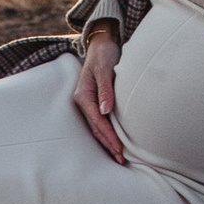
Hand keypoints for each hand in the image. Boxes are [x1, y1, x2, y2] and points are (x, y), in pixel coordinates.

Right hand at [71, 28, 126, 162]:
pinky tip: (114, 141)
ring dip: (107, 142)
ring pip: (97, 128)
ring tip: (119, 156)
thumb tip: (105, 110)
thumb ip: (105, 89)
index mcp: (83, 95)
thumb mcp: (104, 69)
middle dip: (108, 144)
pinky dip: (107, 133)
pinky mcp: (94, 102)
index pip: (97, 122)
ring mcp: (87, 103)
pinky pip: (100, 122)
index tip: (120, 149)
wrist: (101, 43)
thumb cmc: (104, 54)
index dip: (109, 136)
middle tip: (121, 159)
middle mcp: (83, 101)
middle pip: (96, 129)